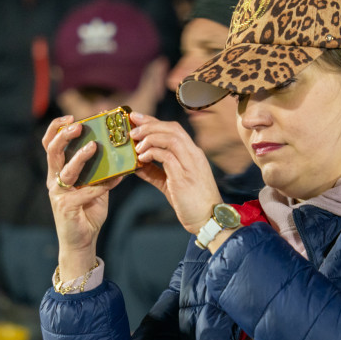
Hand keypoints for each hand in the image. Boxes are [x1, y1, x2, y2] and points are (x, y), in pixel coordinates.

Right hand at [43, 115, 121, 277]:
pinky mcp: (65, 207)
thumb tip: (120, 153)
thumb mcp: (95, 187)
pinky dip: (100, 186)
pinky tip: (116, 180)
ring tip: (94, 147)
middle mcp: (54, 180)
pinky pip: (84, 192)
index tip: (71, 117)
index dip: (56, 128)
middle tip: (79, 126)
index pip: (50, 144)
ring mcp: (58, 194)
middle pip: (52, 151)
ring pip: (66, 170)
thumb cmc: (87, 212)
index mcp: (58, 172)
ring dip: (80, 157)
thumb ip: (101, 171)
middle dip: (64, 136)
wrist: (82, 241)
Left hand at [130, 112, 223, 233]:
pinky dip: (152, 153)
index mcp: (192, 154)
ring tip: (136, 145)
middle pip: (171, 128)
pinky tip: (142, 158)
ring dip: (150, 137)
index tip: (136, 118)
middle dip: (149, 124)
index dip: (153, 121)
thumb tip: (136, 164)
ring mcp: (190, 164)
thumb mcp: (170, 184)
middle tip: (132, 127)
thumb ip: (154, 172)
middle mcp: (194, 155)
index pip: (173, 129)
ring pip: (170, 137)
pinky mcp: (184, 176)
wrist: (208, 220)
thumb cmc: (191, 204)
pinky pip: (167, 156)